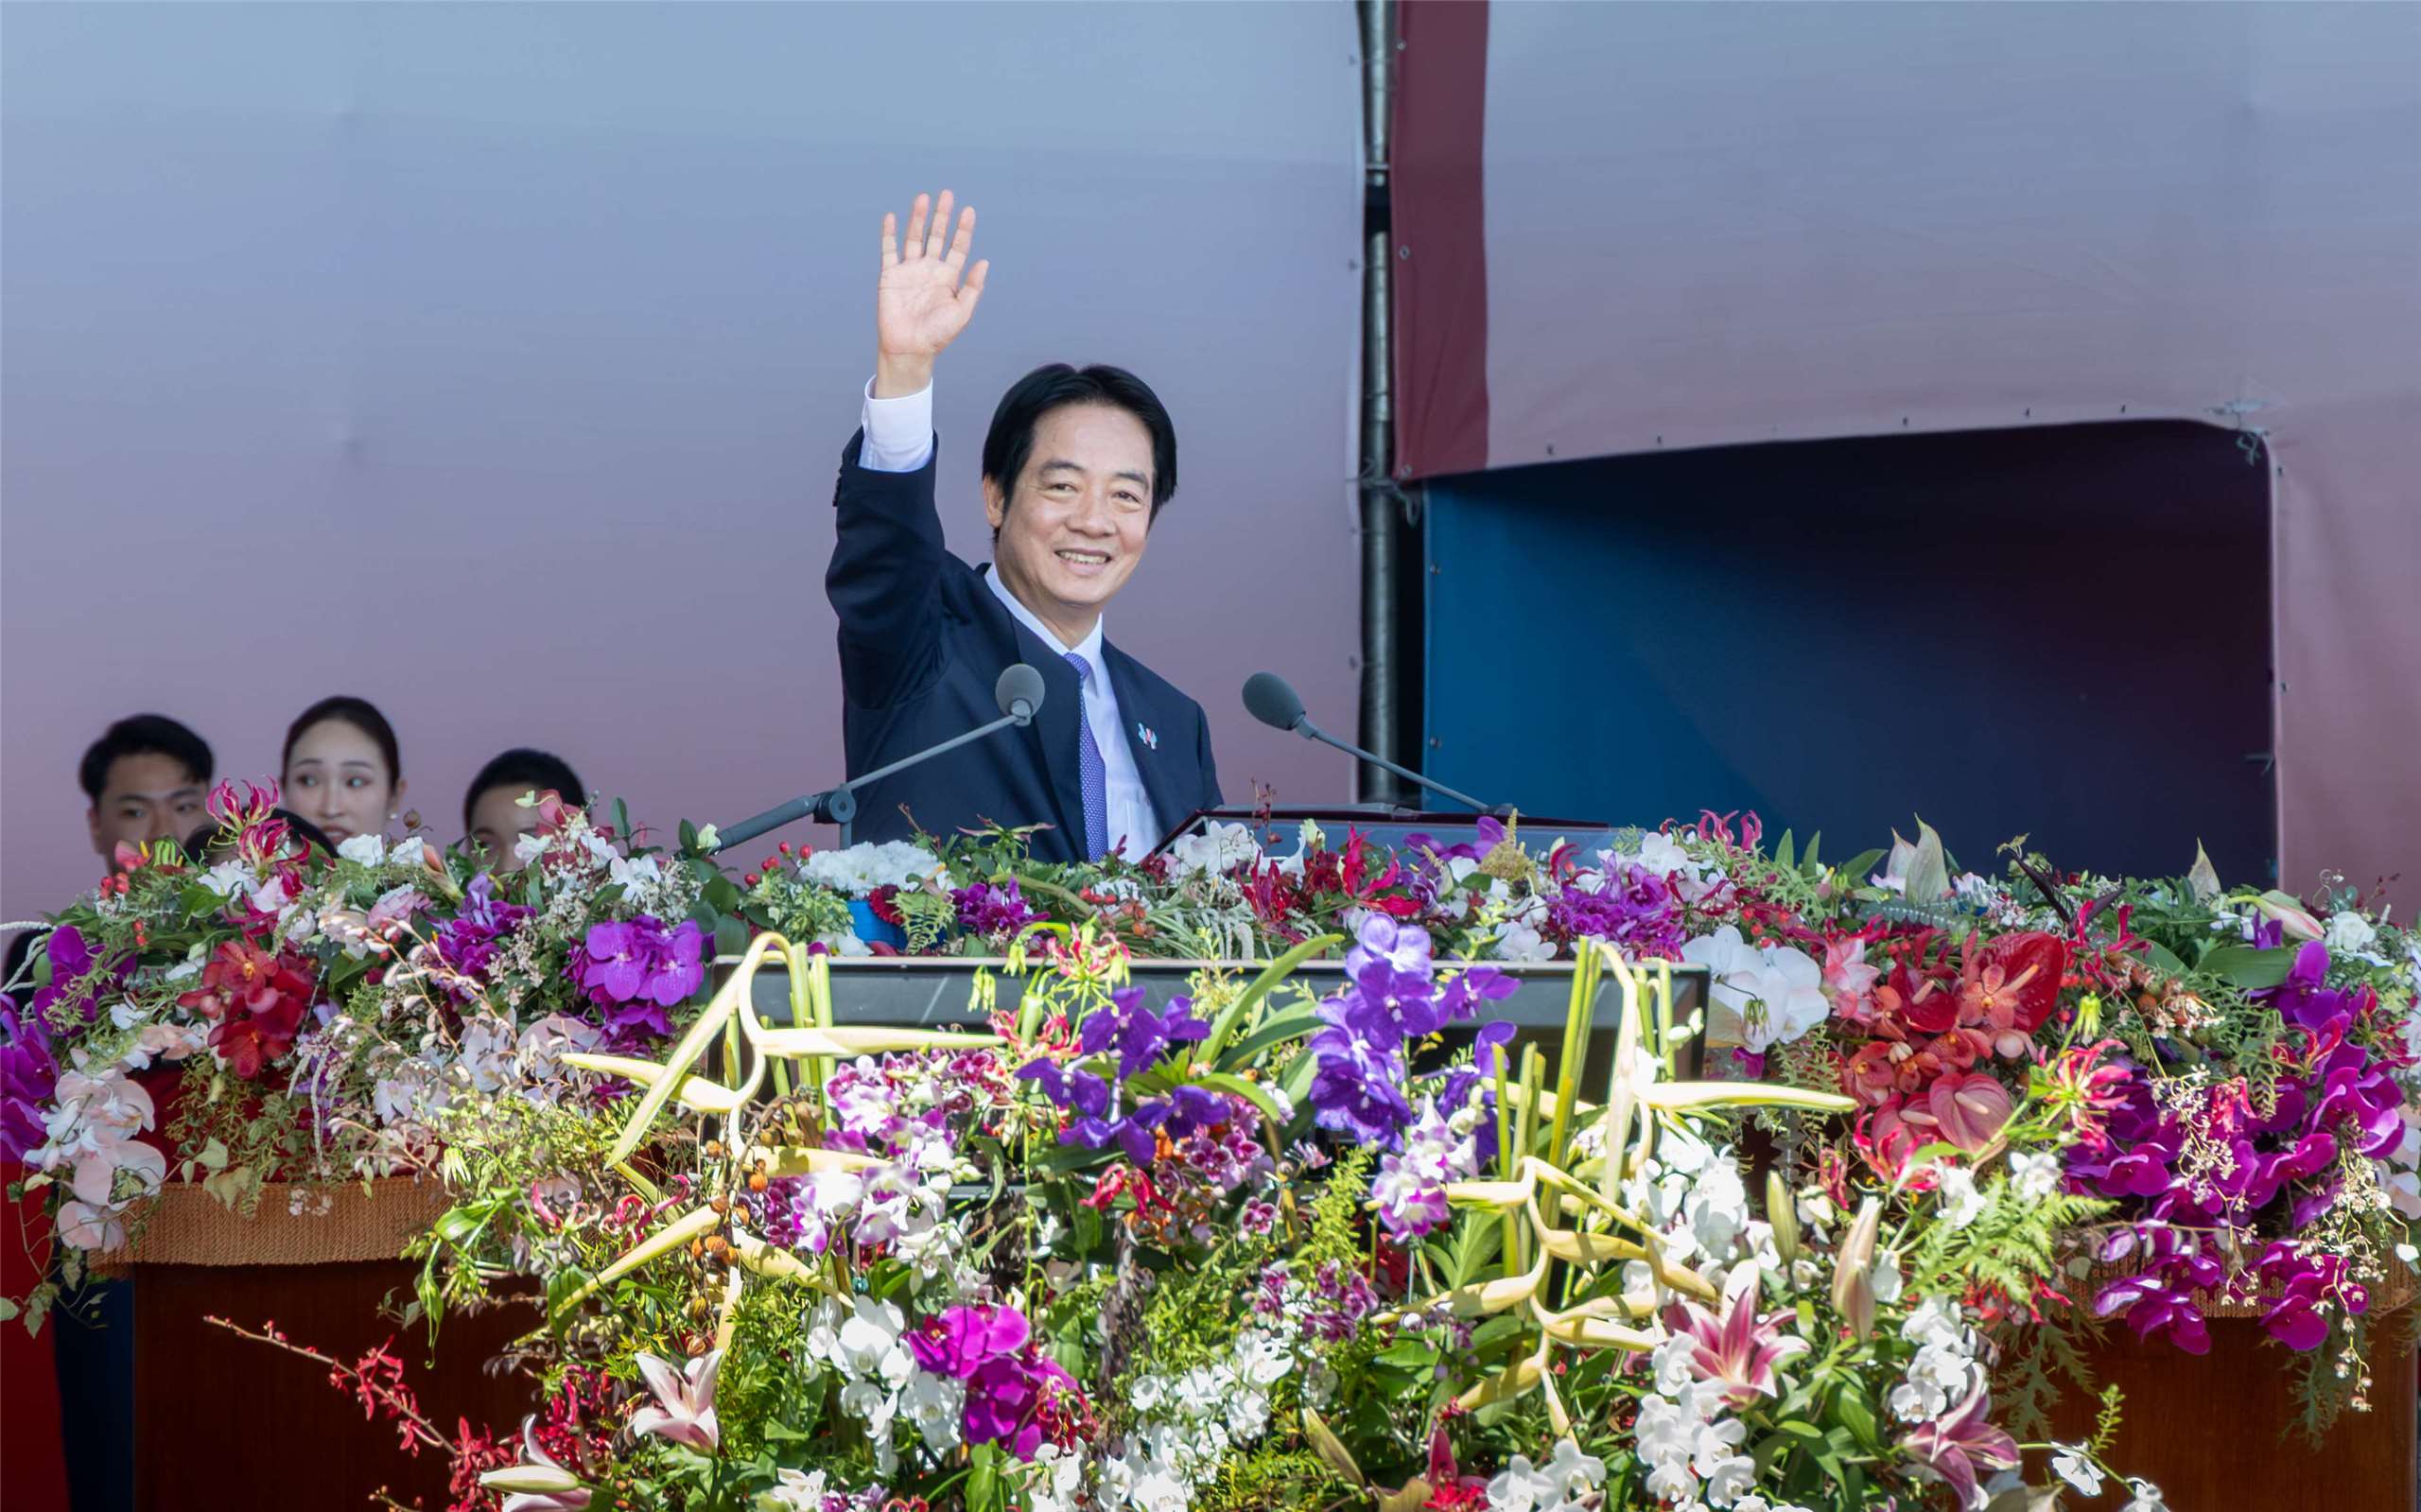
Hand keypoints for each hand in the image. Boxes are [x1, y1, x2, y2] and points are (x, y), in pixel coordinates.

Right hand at [874, 189, 987, 395]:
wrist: (909, 348)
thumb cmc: (938, 334)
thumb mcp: (962, 312)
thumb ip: (972, 288)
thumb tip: (984, 262)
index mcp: (948, 277)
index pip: (957, 247)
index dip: (963, 230)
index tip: (968, 211)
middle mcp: (929, 269)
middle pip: (937, 236)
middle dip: (942, 216)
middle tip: (947, 195)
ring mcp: (909, 270)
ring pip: (914, 238)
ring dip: (918, 218)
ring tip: (923, 198)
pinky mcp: (890, 275)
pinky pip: (889, 251)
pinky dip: (889, 234)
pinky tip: (891, 217)